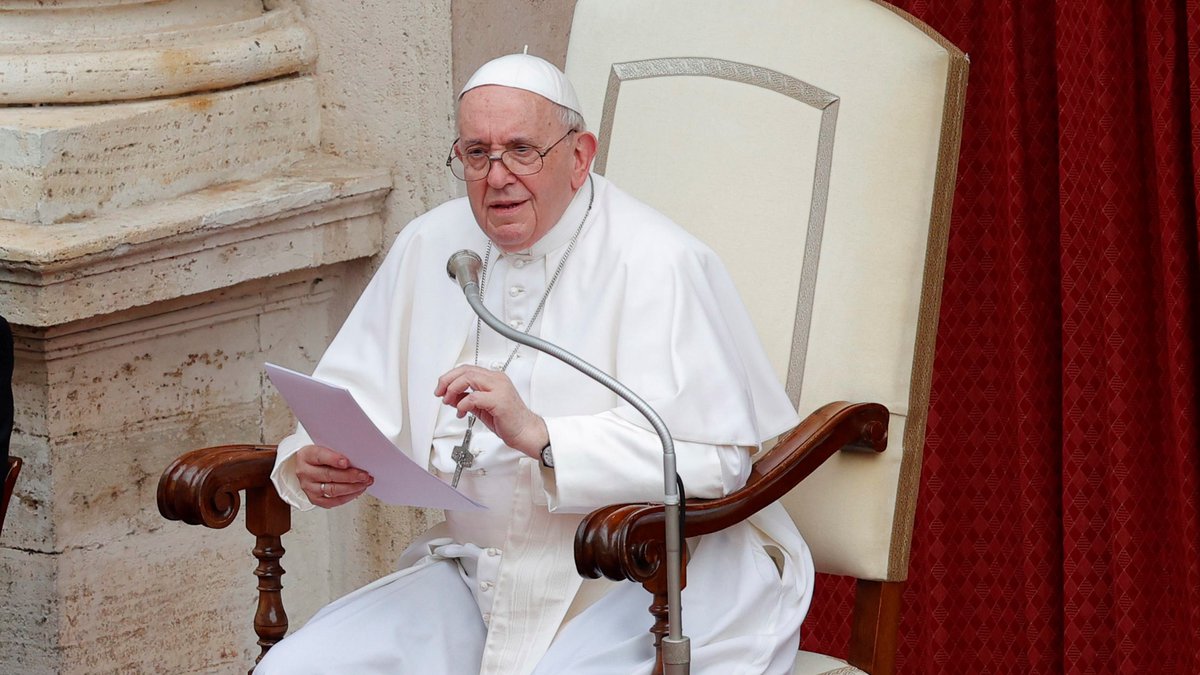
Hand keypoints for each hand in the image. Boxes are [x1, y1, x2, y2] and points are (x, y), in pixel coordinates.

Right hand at [294, 444, 373, 507]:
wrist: (306, 467)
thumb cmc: (319, 456)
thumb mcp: (324, 447)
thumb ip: (337, 452)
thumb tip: (356, 459)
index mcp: (307, 456)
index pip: (320, 456)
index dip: (334, 459)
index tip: (347, 462)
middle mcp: (305, 472)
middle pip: (329, 475)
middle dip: (350, 476)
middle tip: (364, 475)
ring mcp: (309, 487)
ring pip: (332, 490)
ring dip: (352, 487)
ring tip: (364, 483)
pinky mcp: (314, 499)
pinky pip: (332, 502)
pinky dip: (347, 497)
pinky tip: (357, 491)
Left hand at [434, 365, 548, 457]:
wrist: (525, 431)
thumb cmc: (508, 420)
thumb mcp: (482, 408)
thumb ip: (468, 400)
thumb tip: (452, 397)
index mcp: (493, 379)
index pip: (467, 369)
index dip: (450, 377)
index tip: (441, 388)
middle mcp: (497, 380)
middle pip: (465, 370)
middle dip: (447, 381)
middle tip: (440, 393)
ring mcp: (499, 388)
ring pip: (469, 378)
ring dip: (453, 389)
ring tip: (449, 401)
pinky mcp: (499, 400)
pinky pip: (474, 397)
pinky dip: (463, 404)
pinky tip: (462, 411)